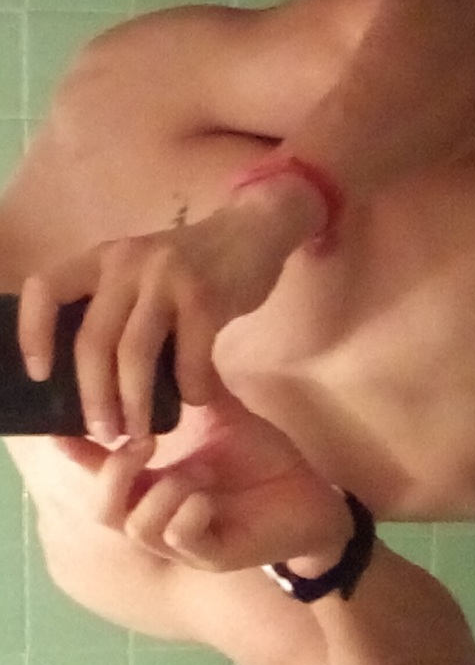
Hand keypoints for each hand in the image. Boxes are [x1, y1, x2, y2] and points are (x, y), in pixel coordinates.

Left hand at [18, 179, 318, 440]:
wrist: (251, 232)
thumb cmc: (193, 264)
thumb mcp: (143, 272)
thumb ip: (119, 306)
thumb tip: (98, 378)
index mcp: (102, 259)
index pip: (45, 289)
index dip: (33, 335)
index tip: (40, 376)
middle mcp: (127, 263)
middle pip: (92, 339)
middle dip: (94, 396)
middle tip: (104, 432)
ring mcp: (166, 278)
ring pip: (134, 352)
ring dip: (133, 402)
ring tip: (139, 432)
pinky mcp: (205, 296)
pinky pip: (190, 356)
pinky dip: (191, 388)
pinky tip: (196, 398)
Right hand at [56, 397, 353, 572]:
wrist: (313, 497)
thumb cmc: (263, 460)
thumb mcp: (225, 419)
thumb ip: (196, 387)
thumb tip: (176, 334)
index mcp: (159, 482)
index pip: (105, 473)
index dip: (79, 455)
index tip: (59, 429)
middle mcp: (163, 514)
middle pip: (105, 509)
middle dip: (111, 475)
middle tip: (139, 442)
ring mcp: (187, 540)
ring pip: (140, 528)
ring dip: (160, 493)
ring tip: (192, 471)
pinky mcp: (217, 553)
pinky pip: (184, 541)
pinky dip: (188, 516)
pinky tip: (206, 496)